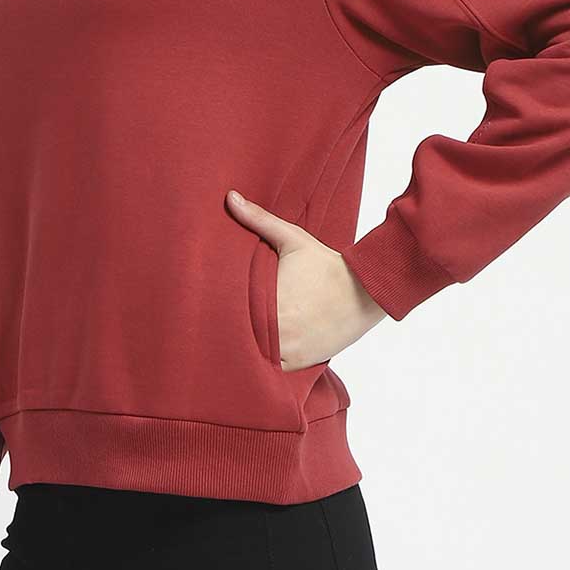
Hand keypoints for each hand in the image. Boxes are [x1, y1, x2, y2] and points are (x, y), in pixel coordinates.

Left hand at [226, 189, 386, 369]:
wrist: (365, 289)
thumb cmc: (325, 263)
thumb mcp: (292, 239)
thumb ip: (258, 219)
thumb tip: (230, 197)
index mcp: (269, 302)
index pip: (228, 315)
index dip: (214, 313)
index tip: (204, 309)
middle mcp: (278, 332)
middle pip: (239, 340)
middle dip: (229, 333)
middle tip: (210, 328)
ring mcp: (290, 351)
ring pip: (255, 359)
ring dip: (246, 352)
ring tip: (231, 343)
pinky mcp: (302, 364)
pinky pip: (275, 371)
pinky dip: (266, 366)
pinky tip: (256, 357)